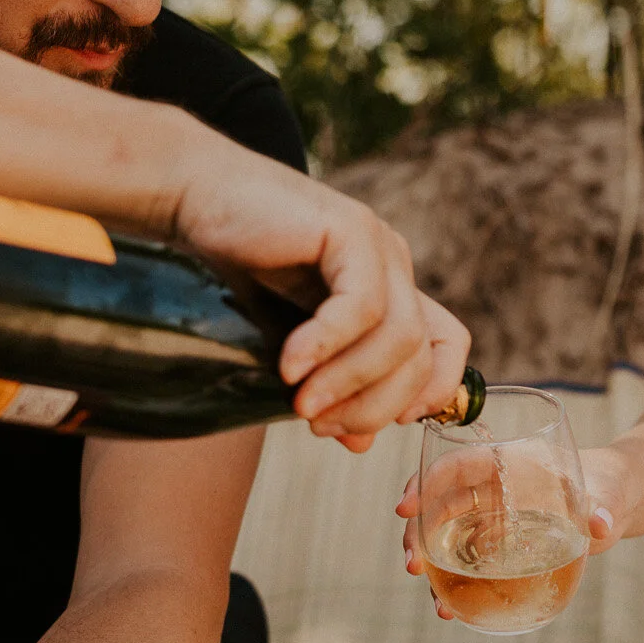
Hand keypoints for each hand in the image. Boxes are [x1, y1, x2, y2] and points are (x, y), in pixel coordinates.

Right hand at [158, 135, 468, 451]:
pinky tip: (290, 366)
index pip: (448, 347)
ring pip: (398, 337)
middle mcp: (393, 267)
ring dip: (349, 383)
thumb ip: (329, 387)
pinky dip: (326, 346)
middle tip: (320, 425)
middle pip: (420, 356)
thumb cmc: (235, 268)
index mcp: (391, 291)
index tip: (372, 425)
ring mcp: (378, 245)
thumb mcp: (291, 342)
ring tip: (300, 405)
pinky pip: (360, 306)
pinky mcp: (350, 229)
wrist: (195, 198)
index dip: (430, 393)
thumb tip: (359, 444)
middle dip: (373, 405)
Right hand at [395, 445, 628, 620]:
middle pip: (438, 503)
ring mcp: (490, 517)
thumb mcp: (608, 494)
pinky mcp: (497, 544)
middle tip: (414, 566)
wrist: (614, 501)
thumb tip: (601, 525)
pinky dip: (454, 583)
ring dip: (431, 564)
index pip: (455, 465)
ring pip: (445, 535)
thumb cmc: (608, 484)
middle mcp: (490, 487)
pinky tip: (451, 609)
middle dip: (417, 532)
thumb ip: (604, 507)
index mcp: (507, 461)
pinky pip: (465, 560)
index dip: (426, 482)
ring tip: (435, 601)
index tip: (407, 508)